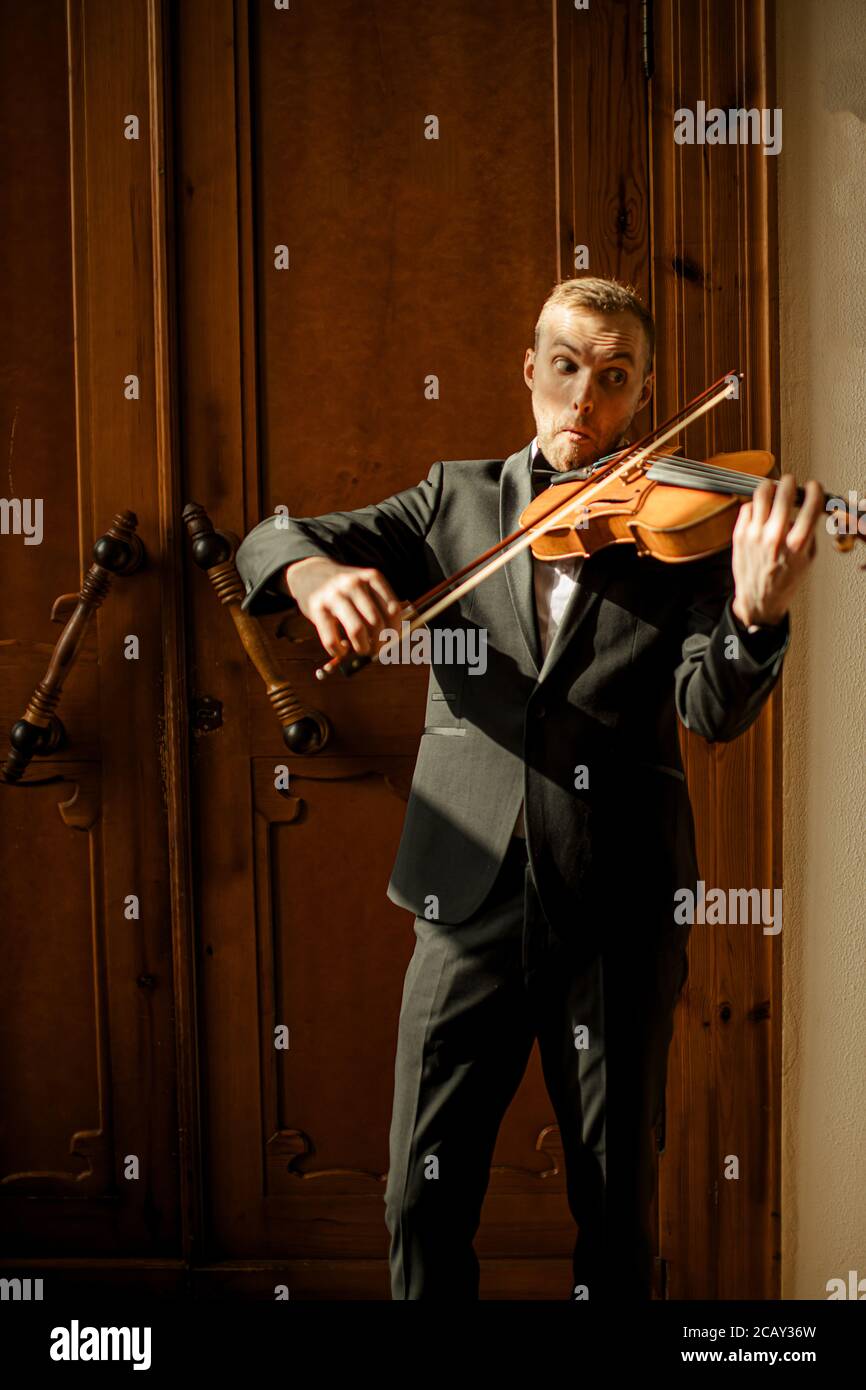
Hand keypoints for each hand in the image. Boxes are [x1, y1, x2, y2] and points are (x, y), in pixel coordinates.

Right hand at [284, 556, 401, 657]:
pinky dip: (339, 652)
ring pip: (357, 630)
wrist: (310, 574)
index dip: (394, 631)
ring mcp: (334, 595)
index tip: (391, 640)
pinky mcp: (317, 608)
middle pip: (376, 622)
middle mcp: (354, 584)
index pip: (392, 610)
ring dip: (363, 648)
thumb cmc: (346, 590)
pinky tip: (341, 649)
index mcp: (372, 577)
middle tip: (375, 650)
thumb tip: (391, 642)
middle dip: (379, 643)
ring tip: (361, 650)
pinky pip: (332, 640)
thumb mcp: (366, 588)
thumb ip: (380, 609)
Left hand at [731, 474, 822, 627]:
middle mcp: (775, 537)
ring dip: (770, 487)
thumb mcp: (807, 559)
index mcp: (797, 544)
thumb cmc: (783, 581)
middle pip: (784, 493)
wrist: (759, 599)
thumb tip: (807, 508)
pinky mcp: (739, 535)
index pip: (810, 505)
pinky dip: (755, 505)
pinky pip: (747, 507)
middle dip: (790, 482)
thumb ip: (809, 532)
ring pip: (761, 494)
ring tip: (773, 489)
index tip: (813, 487)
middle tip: (791, 482)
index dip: (814, 490)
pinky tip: (760, 510)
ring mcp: (754, 535)